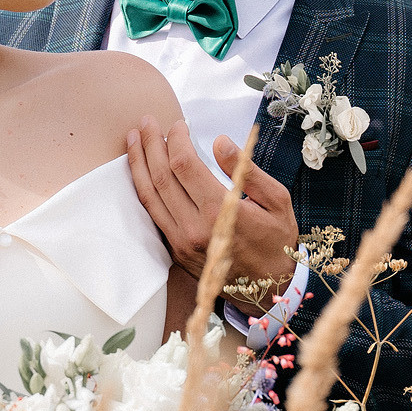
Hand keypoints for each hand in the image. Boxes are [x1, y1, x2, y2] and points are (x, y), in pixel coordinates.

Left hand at [124, 120, 300, 311]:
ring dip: (138, 163)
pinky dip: (142, 187)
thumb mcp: (277, 200)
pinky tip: (139, 169)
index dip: (177, 140)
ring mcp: (181, 241)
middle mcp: (195, 228)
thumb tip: (219, 141)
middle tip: (147, 121)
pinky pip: (152, 213)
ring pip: (149, 195)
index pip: (185, 166)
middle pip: (161, 177)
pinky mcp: (176, 250)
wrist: (269, 289)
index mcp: (221, 212)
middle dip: (151, 144)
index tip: (180, 124)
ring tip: (134, 138)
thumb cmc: (277, 239)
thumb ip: (247, 170)